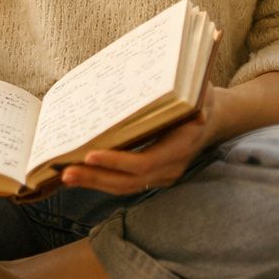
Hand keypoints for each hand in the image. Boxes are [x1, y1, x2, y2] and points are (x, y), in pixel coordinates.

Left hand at [60, 85, 223, 194]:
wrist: (213, 119)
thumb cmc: (199, 99)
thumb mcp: (200, 92)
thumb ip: (196, 98)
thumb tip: (197, 110)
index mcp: (180, 147)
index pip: (145, 162)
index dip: (117, 162)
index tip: (90, 155)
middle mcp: (171, 167)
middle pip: (130, 181)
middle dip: (96, 178)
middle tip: (66, 173)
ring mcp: (162, 175)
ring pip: (125, 186)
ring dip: (94, 182)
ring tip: (65, 176)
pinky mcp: (152, 175)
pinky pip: (125, 182)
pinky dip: (102, 180)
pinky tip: (80, 175)